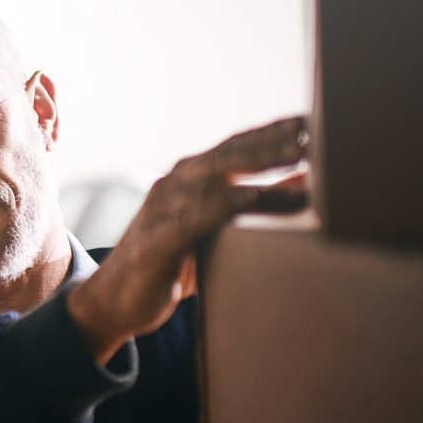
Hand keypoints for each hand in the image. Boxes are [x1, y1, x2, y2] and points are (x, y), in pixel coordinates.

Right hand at [68, 116, 309, 363]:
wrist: (113, 301)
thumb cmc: (171, 264)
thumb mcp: (215, 232)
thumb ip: (252, 207)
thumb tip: (304, 187)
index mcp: (187, 181)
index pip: (234, 147)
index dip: (271, 132)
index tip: (310, 120)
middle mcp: (173, 186)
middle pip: (227, 154)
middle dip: (270, 141)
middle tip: (310, 131)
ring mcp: (161, 210)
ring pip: (212, 178)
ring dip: (255, 164)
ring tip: (295, 155)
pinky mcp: (155, 241)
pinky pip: (191, 218)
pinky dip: (221, 205)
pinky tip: (249, 197)